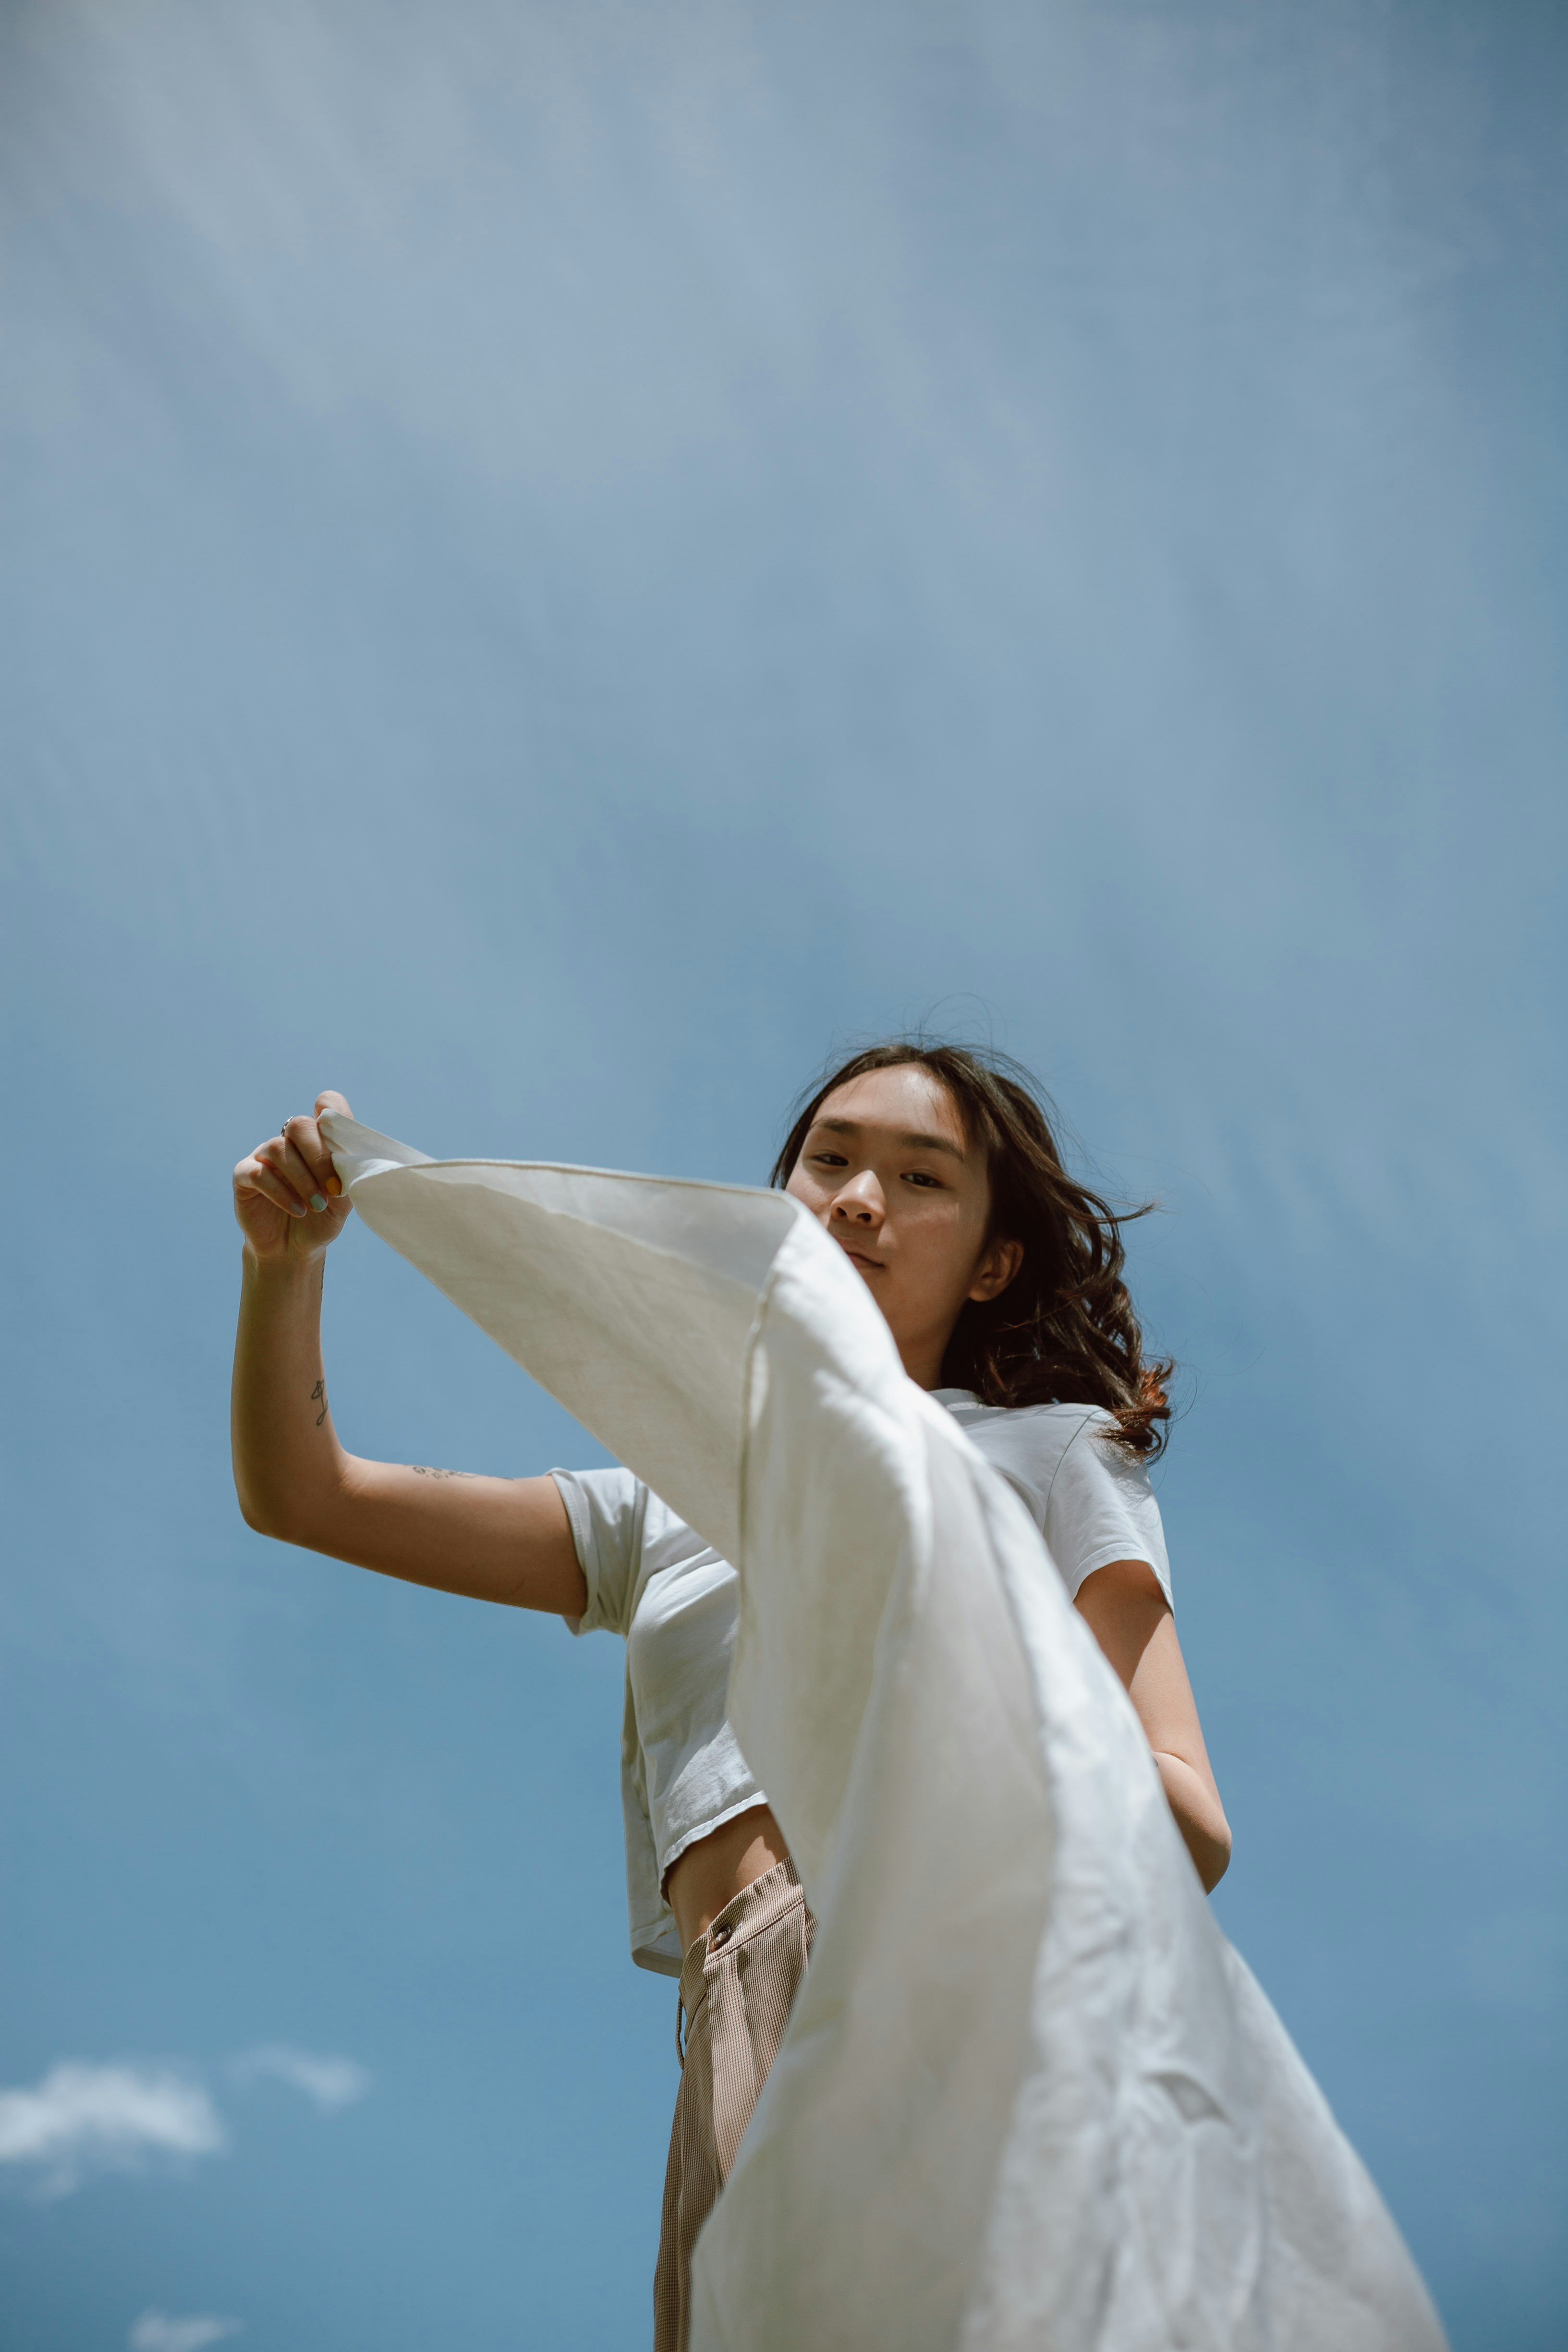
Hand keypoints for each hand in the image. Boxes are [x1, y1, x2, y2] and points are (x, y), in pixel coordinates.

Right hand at [233, 1091, 356, 1262]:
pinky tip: (298, 1209)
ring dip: (302, 1179)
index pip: (326, 1105)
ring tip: (316, 1205)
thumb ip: (348, 1172)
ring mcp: (264, 1156)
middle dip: (319, 1157)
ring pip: (279, 1148)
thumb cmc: (322, 1217)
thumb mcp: (343, 1197)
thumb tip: (350, 1154)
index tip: (343, 1139)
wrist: (295, 1248)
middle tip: (332, 1189)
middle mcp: (289, 1142)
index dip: (334, 1110)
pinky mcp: (244, 1175)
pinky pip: (258, 1173)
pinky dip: (281, 1193)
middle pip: (299, 1125)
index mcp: (317, 1140)